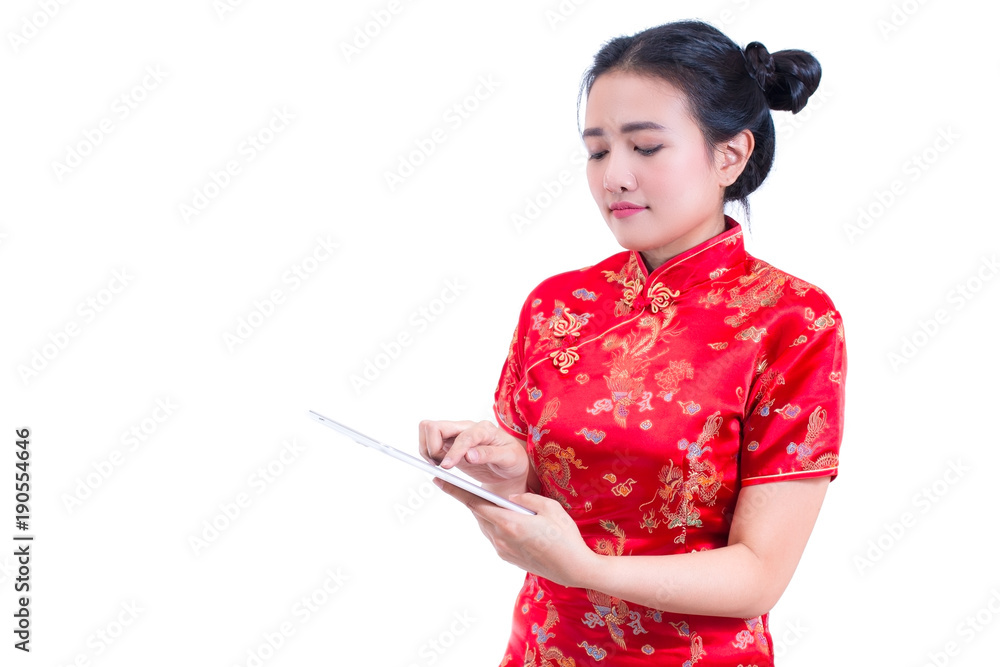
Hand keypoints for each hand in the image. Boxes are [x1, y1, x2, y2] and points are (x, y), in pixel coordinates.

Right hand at [418, 420, 528, 489]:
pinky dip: (428, 453)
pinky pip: (429, 441)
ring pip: (428, 430)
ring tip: (441, 464)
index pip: (462, 437)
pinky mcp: (449, 443)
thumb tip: (469, 455)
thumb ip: (490, 454)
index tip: (446, 467)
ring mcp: (456, 434)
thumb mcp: (510, 458)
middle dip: (432, 447)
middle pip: (435, 426)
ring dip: (428, 449)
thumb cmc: (513, 459)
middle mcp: (467, 428)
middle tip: (441, 465)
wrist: (510, 465)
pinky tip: (440, 463)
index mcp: (484, 430)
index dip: (453, 452)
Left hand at [432, 478, 597, 588]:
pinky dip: (496, 524)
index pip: (475, 502)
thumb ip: (526, 498)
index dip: (455, 491)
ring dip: (485, 512)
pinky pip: (495, 536)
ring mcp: (503, 549)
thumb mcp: (550, 508)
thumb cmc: (566, 537)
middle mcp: (501, 537)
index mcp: (509, 522)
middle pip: (479, 513)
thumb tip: (511, 498)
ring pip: (486, 525)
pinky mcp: (508, 557)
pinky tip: (507, 519)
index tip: (438, 480)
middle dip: (472, 499)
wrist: (574, 570)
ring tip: (492, 501)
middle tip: (463, 485)